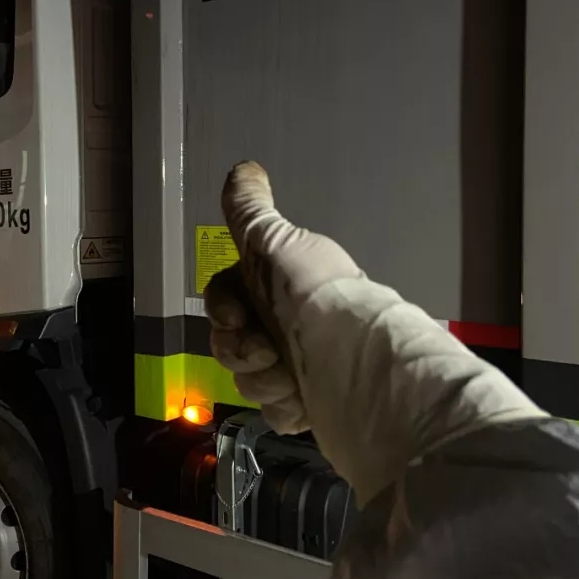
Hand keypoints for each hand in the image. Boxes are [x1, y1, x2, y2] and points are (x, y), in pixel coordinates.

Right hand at [205, 161, 362, 433]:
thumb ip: (250, 210)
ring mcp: (297, 368)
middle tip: (266, 352)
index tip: (235, 317)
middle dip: (241, 350)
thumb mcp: (278, 242)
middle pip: (229, 343)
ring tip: (292, 378)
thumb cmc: (312, 297)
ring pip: (247, 379)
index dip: (222, 309)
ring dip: (264, 379)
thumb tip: (241, 168)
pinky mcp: (309, 406)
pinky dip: (286, 406)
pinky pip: (274, 410)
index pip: (225, 300)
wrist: (356, 365)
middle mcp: (285, 325)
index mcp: (276, 288)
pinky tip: (305, 400)